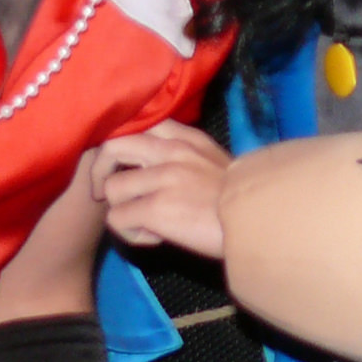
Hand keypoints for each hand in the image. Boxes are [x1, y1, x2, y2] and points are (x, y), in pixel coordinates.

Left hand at [93, 120, 231, 255]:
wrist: (260, 221)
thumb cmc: (242, 198)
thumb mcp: (214, 161)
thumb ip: (185, 155)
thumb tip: (154, 166)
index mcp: (185, 138)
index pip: (137, 123)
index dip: (120, 146)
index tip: (122, 166)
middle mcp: (170, 151)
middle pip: (111, 147)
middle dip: (101, 172)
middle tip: (109, 193)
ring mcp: (162, 179)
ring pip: (111, 189)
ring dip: (123, 210)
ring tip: (146, 223)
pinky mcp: (156, 208)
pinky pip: (118, 220)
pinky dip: (132, 234)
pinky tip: (156, 238)